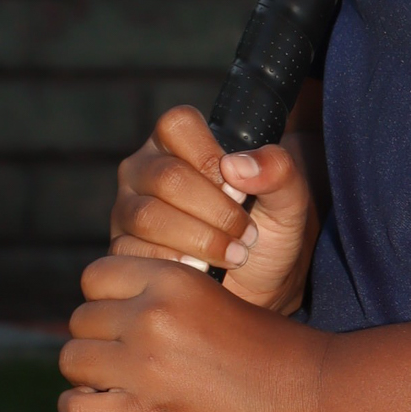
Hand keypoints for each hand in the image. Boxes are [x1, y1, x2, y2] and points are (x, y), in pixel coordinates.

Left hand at [59, 252, 328, 411]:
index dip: (106, 301)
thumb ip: (167, 304)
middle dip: (98, 342)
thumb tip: (114, 321)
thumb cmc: (276, 354)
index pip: (96, 276)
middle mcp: (153, 316)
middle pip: (80, 321)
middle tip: (129, 364)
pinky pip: (77, 410)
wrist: (316, 399)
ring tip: (122, 389)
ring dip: (91, 378)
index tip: (126, 322)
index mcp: (174, 279)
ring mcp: (146, 366)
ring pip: (72, 361)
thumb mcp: (218, 302)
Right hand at [109, 105, 320, 315]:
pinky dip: (178, 265)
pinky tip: (203, 272)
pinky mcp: (121, 248)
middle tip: (246, 234)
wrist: (258, 287)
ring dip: (200, 241)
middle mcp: (145, 168)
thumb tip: (237, 166)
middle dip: (216, 212)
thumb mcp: (289, 199)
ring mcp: (128, 208)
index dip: (211, 158)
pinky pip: (136, 254)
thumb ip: (279, 171)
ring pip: (149, 217)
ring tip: (233, 255)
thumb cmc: (269, 233)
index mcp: (180, 141)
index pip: (178, 124)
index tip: (241, 191)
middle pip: (167, 177)